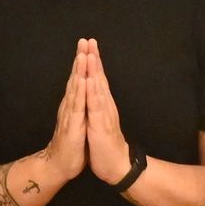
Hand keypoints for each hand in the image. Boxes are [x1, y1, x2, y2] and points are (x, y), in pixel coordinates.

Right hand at [43, 51, 89, 185]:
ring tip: (82, 55)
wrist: (59, 165)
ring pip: (75, 89)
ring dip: (78, 71)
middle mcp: (70, 106)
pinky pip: (76, 107)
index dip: (83, 62)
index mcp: (74, 104)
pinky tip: (81, 81)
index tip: (88, 45)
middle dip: (80, 59)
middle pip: (75, 78)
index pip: (79, 79)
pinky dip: (79, 93)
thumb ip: (79, 106)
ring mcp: (70, 115)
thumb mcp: (78, 121)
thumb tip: (82, 92)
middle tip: (84, 41)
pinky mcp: (72, 126)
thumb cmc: (71, 144)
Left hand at [80, 39, 135, 186]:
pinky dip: (92, 92)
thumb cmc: (106, 145)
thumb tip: (94, 93)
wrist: (116, 165)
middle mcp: (105, 105)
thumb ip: (98, 107)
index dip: (93, 62)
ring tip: (89, 54)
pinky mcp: (100, 125)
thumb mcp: (99, 122)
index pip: (97, 79)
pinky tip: (89, 80)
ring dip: (93, 70)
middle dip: (93, 58)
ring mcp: (103, 114)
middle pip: (99, 78)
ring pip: (98, 88)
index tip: (88, 45)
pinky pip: (96, 106)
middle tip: (89, 40)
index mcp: (102, 104)